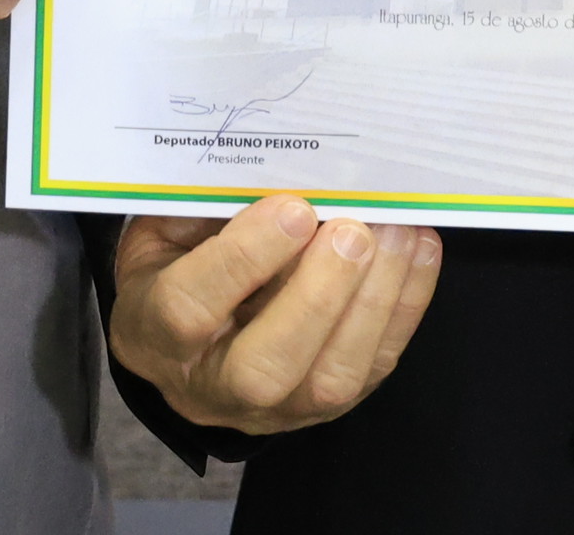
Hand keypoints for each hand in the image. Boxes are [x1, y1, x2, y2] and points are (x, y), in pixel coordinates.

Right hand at [112, 198, 440, 432]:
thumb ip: (199, 207)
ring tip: (396, 232)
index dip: (244, 259)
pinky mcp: (326, 405)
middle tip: (352, 231)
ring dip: (372, 301)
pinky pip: (374, 366)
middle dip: (317, 296)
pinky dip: (404, 306)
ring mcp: (275, 407)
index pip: (190, 309)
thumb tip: (265, 166)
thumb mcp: (161, 232)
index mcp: (155, 334)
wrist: (188, 339)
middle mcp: (212, 387)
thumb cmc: (175, 266)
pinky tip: (417, 249)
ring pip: (329, 379)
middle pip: (265, 367)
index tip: (293, 208)